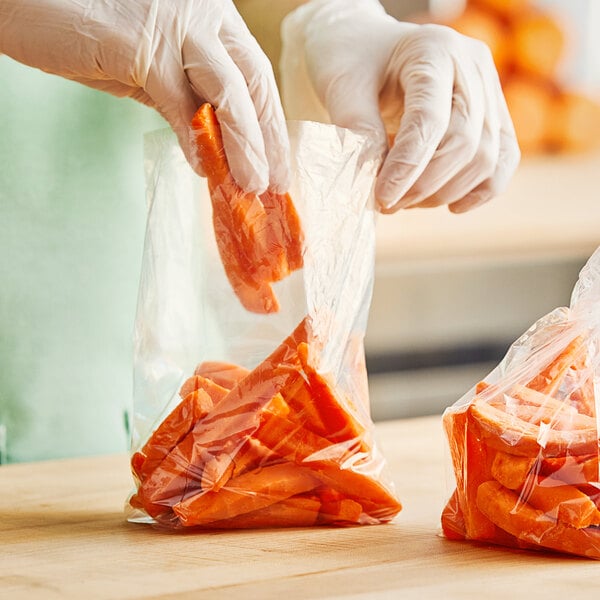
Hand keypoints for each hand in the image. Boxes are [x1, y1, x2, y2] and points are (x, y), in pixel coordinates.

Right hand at [0, 0, 288, 192]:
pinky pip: (181, 105)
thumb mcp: (150, 63)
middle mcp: (202, 12)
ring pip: (229, 93)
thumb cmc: (82, 26)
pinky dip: (194, 141)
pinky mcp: (143, 46)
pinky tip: (205, 170)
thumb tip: (208, 145)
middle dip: (269, 138)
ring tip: (251, 185)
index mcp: (208, 14)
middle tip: (275, 183)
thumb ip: (183, 96)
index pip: (253, 74)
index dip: (269, 122)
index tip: (277, 162)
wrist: (26, 0)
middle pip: (254, 82)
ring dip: (245, 146)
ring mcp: (175, 24)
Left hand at [281, 0, 519, 212]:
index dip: (407, 167)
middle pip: (465, 143)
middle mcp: (471, 65)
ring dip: (445, 192)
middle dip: (425, 185)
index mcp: (432, 50)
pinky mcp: (495, 113)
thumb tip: (374, 176)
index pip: (430, 119)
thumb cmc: (353, 63)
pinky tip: (451, 205)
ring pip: (486, 158)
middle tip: (388, 203)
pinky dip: (481, 189)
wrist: (372, 49)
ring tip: (407, 199)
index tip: (382, 197)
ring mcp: (489, 88)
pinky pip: (504, 159)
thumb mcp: (342, 87)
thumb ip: (358, 128)